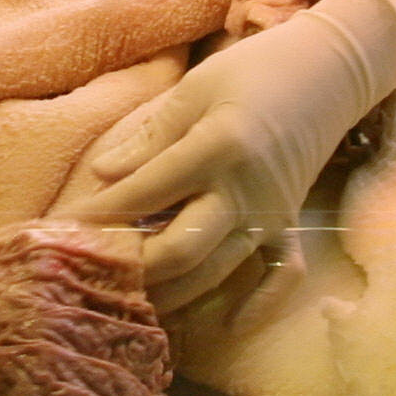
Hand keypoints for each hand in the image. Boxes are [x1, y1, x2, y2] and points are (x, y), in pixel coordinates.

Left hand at [69, 0, 395, 310]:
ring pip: (217, 270)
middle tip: (94, 272)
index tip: (66, 227)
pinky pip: (280, 274)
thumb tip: (104, 174)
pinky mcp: (289, 223)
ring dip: (173, 291)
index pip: (148, 191)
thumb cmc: (254, 70)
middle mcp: (246, 190)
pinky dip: (259, 304)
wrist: (329, 72)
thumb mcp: (196, 88)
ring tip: (130, 300)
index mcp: (218, 147)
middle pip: (182, 248)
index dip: (103, 212)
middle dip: (134, 266)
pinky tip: (228, 324)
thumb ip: (151, 136)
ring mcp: (271, 213)